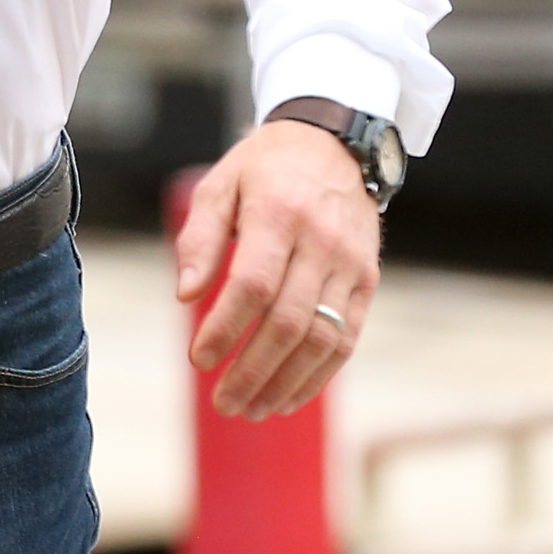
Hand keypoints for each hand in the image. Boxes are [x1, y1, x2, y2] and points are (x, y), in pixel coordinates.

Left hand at [175, 118, 380, 420]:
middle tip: (223, 402)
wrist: (334, 144)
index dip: (225, 328)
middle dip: (253, 370)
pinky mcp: (368, 281)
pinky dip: (320, 376)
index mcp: (279, 214)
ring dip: (286, 383)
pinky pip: (348, 339)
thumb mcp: (218, 185)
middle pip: (289, 322)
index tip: (198, 359)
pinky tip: (289, 397)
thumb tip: (184, 295)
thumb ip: (199, 238)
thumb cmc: (263, 168)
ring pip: (322, 339)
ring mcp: (351, 264)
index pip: (253, 285)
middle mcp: (321, 242)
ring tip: (251, 409)